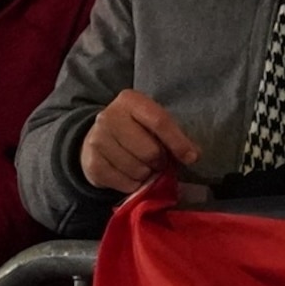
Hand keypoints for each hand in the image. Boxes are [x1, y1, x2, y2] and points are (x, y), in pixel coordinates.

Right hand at [80, 90, 200, 194]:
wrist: (96, 138)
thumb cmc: (133, 129)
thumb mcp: (150, 122)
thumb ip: (172, 135)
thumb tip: (192, 155)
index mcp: (130, 101)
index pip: (160, 121)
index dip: (178, 142)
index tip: (191, 158)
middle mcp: (109, 117)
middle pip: (149, 151)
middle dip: (159, 162)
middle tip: (157, 162)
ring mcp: (97, 140)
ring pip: (137, 170)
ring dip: (146, 174)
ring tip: (143, 167)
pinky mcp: (92, 163)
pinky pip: (125, 183)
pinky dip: (133, 185)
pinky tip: (130, 175)